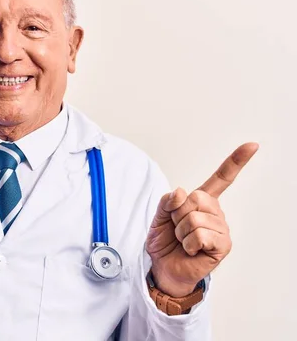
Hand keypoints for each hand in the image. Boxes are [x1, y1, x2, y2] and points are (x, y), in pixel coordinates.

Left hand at [146, 143, 258, 296]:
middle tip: (177, 228)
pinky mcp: (223, 245)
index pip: (222, 178)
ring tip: (183, 241)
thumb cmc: (165, 241)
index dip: (236, 161)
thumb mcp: (159, 216)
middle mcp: (215, 212)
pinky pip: (201, 235)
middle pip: (195, 198)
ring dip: (181, 231)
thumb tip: (181, 192)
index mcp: (202, 201)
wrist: (163, 266)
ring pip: (195, 218)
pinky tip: (191, 250)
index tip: (252, 145)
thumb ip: (168, 201)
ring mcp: (221, 228)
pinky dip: (188, 243)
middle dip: (178, 214)